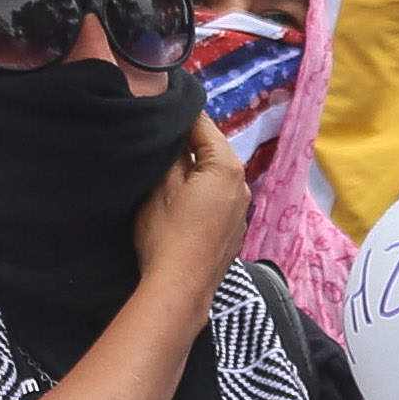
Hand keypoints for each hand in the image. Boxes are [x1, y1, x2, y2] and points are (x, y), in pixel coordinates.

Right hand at [136, 110, 249, 294]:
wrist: (180, 289)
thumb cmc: (166, 234)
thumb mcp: (160, 184)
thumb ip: (172, 152)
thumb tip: (174, 132)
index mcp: (226, 166)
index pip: (202, 124)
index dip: (178, 115)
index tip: (157, 110)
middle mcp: (242, 184)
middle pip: (212, 149)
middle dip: (187, 144)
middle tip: (156, 141)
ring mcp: (241, 210)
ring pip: (215, 175)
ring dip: (194, 169)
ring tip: (165, 170)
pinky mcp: (234, 231)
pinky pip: (218, 198)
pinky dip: (201, 192)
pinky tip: (180, 202)